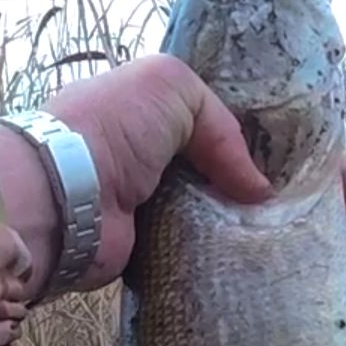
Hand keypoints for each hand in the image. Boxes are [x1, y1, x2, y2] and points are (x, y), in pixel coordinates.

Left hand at [0, 55, 273, 299]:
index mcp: (140, 116)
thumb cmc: (112, 127)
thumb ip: (221, 125)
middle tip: (283, 207)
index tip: (278, 164)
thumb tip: (259, 190)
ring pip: (202, 217)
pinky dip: (213, 256)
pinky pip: (189, 253)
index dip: (236, 142)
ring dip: (231, 225)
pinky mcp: (142, 253)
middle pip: (206, 175)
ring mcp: (141, 209)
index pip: (199, 126)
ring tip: (273, 235)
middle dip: (239, 188)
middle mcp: (140, 161)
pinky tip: (245, 257)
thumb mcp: (172, 88)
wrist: (62, 196)